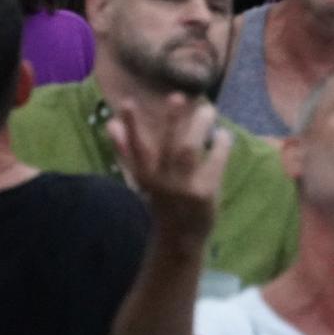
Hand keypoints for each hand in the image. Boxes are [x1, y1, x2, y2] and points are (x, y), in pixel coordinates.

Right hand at [107, 93, 231, 244]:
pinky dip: (220, 144)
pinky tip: (223, 135)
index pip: (135, 148)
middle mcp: (161, 181)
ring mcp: (183, 188)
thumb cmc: (163, 199)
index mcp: (144, 175)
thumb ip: (127, 151)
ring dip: (199, 126)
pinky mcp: (203, 194)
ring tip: (208, 109)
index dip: (131, 126)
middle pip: (169, 146)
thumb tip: (110, 123)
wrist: (179, 238)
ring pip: (189, 150)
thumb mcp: (143, 178)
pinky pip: (214, 161)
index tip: (128, 102)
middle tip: (178, 96)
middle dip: (172, 120)